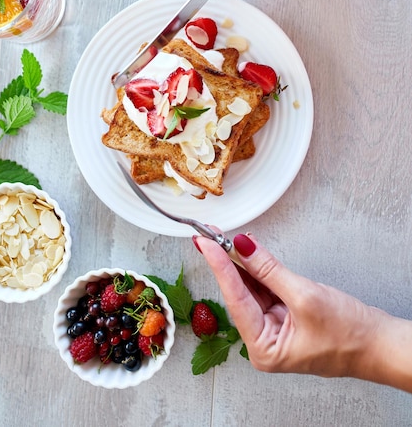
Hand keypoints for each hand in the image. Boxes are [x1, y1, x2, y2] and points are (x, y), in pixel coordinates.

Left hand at [196, 232, 381, 377]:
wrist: (379, 343)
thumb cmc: (349, 334)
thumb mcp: (305, 296)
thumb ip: (269, 270)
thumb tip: (243, 248)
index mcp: (263, 348)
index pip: (235, 299)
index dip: (219, 267)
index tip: (205, 243)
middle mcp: (263, 340)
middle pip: (240, 292)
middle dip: (227, 261)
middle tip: (210, 234)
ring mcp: (273, 327)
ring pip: (251, 287)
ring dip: (242, 261)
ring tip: (225, 237)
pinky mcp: (283, 315)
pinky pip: (265, 287)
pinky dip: (258, 268)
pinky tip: (248, 250)